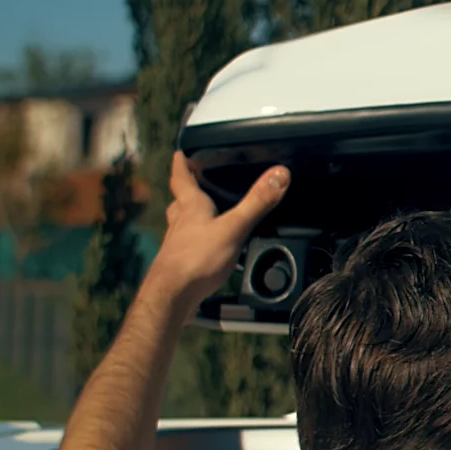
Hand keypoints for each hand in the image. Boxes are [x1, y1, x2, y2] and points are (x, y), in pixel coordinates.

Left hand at [146, 152, 289, 307]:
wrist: (171, 296)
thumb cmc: (196, 260)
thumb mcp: (234, 227)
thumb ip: (257, 202)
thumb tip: (279, 174)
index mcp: (191, 207)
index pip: (181, 178)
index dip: (181, 164)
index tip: (179, 153)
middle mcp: (181, 223)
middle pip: (180, 201)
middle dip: (186, 190)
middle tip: (191, 183)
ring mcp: (178, 244)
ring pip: (182, 223)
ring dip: (189, 216)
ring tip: (199, 215)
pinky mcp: (180, 264)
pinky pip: (188, 246)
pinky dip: (196, 241)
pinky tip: (206, 249)